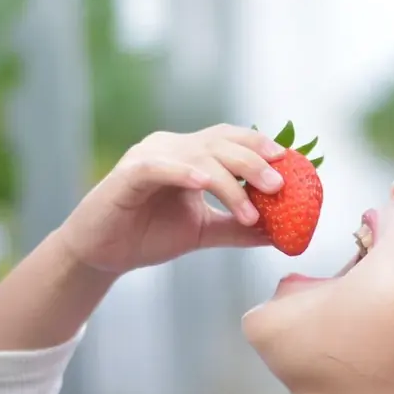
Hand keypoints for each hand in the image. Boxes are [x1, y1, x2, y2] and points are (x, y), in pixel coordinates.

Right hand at [58, 124, 286, 274]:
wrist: (102, 254)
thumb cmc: (148, 236)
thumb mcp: (203, 232)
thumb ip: (237, 228)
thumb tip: (280, 234)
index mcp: (189, 154)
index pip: (231, 139)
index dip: (261, 145)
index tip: (290, 162)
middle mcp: (172, 147)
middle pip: (221, 143)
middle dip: (255, 162)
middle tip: (280, 186)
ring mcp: (150, 156)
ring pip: (199, 157)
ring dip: (229, 182)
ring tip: (252, 209)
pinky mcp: (129, 173)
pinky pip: (161, 167)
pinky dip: (184, 172)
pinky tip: (204, 184)